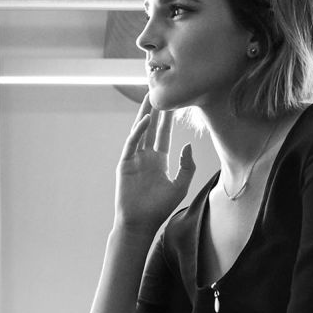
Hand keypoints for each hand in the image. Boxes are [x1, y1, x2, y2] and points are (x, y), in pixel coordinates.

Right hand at [116, 95, 195, 233]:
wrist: (141, 222)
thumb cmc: (159, 207)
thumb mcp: (180, 185)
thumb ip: (187, 166)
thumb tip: (187, 145)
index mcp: (159, 160)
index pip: (165, 134)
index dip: (169, 119)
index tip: (175, 102)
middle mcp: (146, 156)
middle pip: (152, 128)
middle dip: (156, 110)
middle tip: (160, 90)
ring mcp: (134, 159)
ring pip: (140, 132)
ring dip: (145, 115)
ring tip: (149, 98)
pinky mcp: (125, 164)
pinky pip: (132, 144)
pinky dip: (138, 132)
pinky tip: (145, 121)